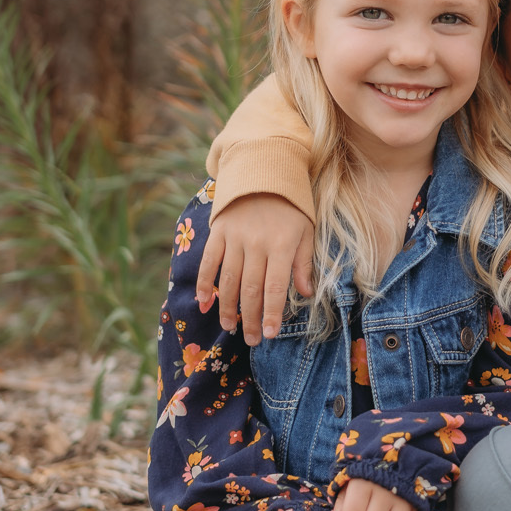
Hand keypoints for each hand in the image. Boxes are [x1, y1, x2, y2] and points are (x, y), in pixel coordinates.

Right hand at [196, 193, 314, 346]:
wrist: (264, 170)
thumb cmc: (291, 206)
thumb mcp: (306, 231)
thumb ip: (303, 263)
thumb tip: (306, 294)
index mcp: (281, 245)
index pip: (276, 287)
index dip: (272, 313)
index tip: (270, 334)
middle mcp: (256, 243)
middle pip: (251, 289)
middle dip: (251, 318)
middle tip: (252, 340)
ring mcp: (234, 237)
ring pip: (229, 280)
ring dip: (228, 307)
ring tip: (230, 327)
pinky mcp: (218, 231)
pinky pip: (208, 261)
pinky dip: (205, 283)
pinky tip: (205, 303)